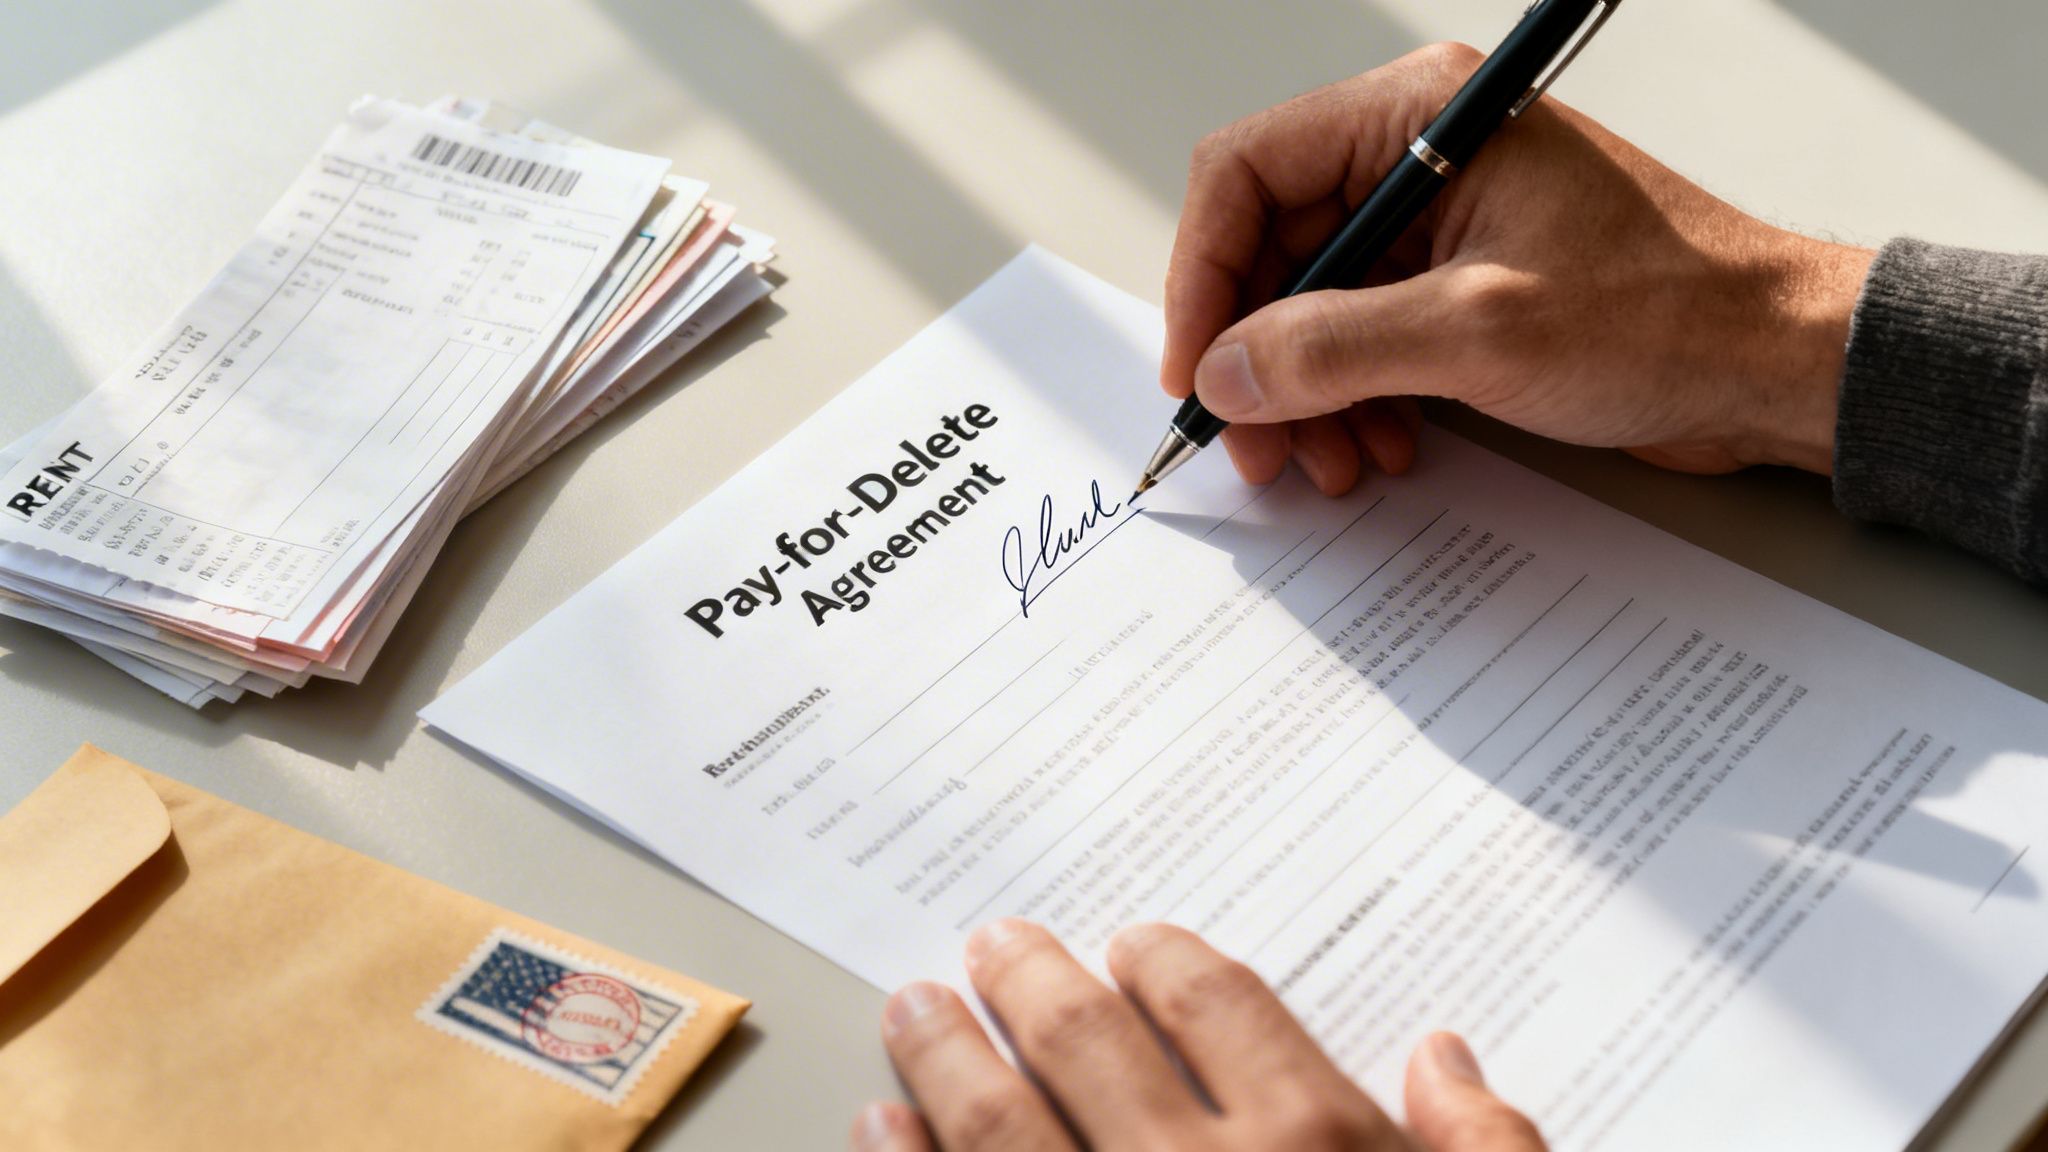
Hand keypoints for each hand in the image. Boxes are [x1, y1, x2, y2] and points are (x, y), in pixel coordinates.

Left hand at [850, 919, 1545, 1150]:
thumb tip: (1444, 1058)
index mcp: (1315, 1148)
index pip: (1216, 1005)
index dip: (1164, 960)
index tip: (1131, 947)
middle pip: (1087, 1039)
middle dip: (1030, 982)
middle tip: (996, 948)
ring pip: (998, 1119)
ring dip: (946, 1054)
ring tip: (917, 1011)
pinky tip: (883, 1129)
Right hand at [1163, 43, 1873, 493]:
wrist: (1773, 366)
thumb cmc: (1671, 315)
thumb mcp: (1481, 332)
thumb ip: (1334, 348)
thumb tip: (1226, 370)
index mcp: (1421, 119)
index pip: (1248, 173)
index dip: (1203, 275)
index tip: (1197, 368)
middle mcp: (1420, 159)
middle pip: (1271, 250)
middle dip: (1254, 357)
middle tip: (1252, 443)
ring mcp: (1438, 227)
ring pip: (1309, 308)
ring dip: (1301, 395)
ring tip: (1324, 463)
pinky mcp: (1458, 288)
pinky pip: (1361, 340)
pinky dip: (1351, 401)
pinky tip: (1374, 448)